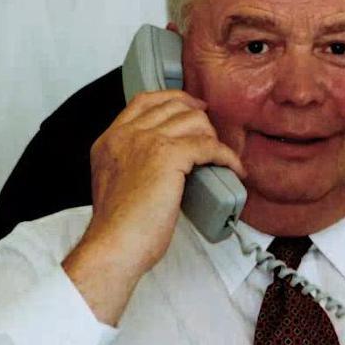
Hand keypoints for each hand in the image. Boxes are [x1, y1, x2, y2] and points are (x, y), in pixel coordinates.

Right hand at [78, 90, 244, 278]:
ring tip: (220, 158)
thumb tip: (163, 161)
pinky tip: (234, 169)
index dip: (174, 99)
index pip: (144, 100)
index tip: (194, 108)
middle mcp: (126, 134)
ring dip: (213, 138)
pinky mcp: (168, 156)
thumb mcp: (115, 182)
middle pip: (173, 106)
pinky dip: (227, 156)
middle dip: (199, 119)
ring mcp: (146, 141)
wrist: (114, 244)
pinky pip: (209, 146)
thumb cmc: (117, 227)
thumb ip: (131, 162)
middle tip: (213, 139)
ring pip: (193, 121)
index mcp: (110, 139)